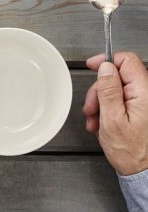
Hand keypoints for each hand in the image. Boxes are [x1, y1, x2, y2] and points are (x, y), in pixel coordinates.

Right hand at [83, 52, 147, 174]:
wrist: (143, 171)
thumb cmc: (132, 152)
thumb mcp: (112, 119)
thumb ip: (108, 91)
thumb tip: (105, 68)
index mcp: (144, 92)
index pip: (126, 60)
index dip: (106, 61)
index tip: (92, 65)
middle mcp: (146, 94)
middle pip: (117, 77)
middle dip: (98, 91)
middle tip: (90, 108)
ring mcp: (143, 101)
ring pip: (115, 89)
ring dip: (100, 103)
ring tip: (95, 120)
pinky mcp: (139, 109)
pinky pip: (118, 100)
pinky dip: (106, 109)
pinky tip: (101, 122)